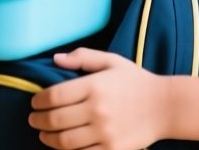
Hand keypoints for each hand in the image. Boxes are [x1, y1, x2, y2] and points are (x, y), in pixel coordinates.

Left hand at [28, 49, 165, 149]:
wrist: (165, 107)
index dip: (38, 101)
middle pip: (55, 120)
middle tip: (33, 120)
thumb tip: (56, 59)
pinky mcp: (112, 149)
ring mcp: (105, 133)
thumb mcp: (111, 61)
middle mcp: (97, 110)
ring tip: (44, 134)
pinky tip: (63, 145)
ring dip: (48, 139)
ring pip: (64, 141)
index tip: (34, 103)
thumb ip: (83, 57)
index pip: (54, 96)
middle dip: (38, 121)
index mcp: (94, 86)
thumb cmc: (136, 81)